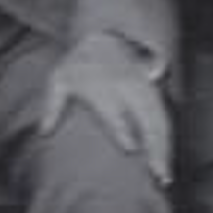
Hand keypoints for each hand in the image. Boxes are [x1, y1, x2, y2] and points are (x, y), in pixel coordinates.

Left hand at [40, 28, 170, 185]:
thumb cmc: (78, 65)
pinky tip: (168, 158)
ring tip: (165, 174)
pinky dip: (168, 138)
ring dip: (165, 147)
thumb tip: (44, 132)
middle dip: (155, 146)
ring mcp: (144, 89)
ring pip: (161, 119)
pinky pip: (166, 116)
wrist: (104, 38)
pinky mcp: (154, 91)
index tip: (131, 148)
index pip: (115, 109)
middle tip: (158, 174)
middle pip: (147, 118)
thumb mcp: (59, 79)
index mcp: (103, 86)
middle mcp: (128, 88)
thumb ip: (52, 105)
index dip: (123, 128)